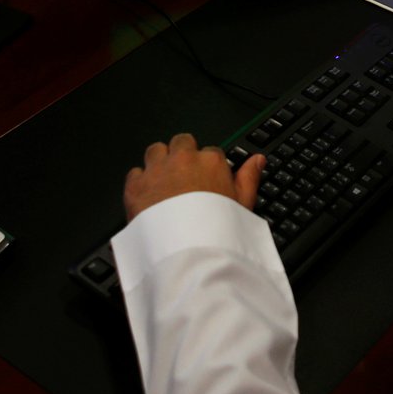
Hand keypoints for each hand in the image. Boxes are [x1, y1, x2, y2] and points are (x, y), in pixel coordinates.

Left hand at [123, 133, 265, 220]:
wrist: (187, 251)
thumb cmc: (217, 230)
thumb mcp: (243, 205)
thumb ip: (248, 177)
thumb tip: (257, 160)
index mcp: (211, 161)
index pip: (210, 151)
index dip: (207, 166)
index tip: (206, 181)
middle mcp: (183, 159)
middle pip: (181, 142)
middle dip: (182, 155)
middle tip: (184, 178)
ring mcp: (157, 170)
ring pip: (156, 151)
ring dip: (159, 162)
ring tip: (164, 183)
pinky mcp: (136, 185)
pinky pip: (135, 173)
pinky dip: (140, 183)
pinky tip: (148, 198)